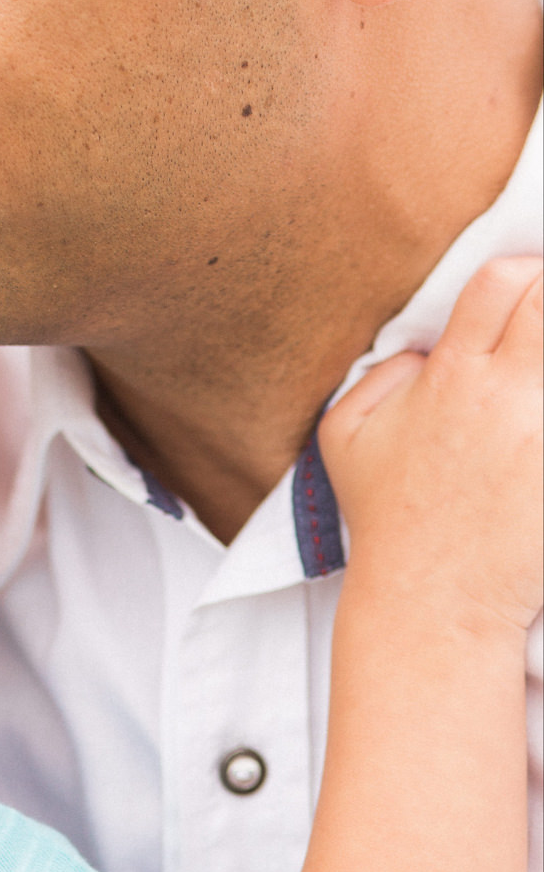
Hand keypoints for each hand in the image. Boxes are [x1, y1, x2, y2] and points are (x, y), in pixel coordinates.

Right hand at [320, 257, 542, 639]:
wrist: (435, 602)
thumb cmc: (387, 520)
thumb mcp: (346, 434)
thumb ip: (379, 375)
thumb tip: (423, 350)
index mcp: (450, 376)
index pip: (499, 283)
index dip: (520, 270)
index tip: (526, 284)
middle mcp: (507, 396)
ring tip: (540, 377)